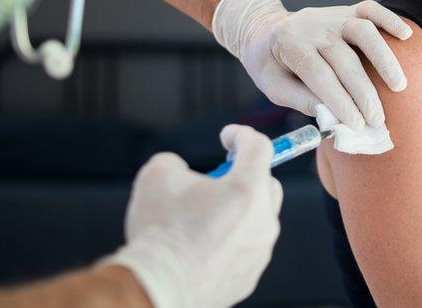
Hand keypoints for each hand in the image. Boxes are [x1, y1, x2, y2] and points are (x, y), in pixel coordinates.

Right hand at [105, 125, 282, 307]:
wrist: (155, 286)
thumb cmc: (159, 232)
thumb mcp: (158, 174)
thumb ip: (176, 163)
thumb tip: (181, 171)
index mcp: (246, 190)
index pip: (259, 147)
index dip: (241, 135)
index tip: (227, 137)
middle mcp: (262, 220)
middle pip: (266, 184)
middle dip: (244, 176)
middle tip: (216, 180)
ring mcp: (259, 250)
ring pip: (257, 219)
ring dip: (237, 211)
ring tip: (203, 217)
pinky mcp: (250, 275)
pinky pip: (246, 247)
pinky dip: (231, 240)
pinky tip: (203, 244)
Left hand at [212, 0, 412, 129]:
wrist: (265, 30)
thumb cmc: (271, 64)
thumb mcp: (272, 86)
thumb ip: (300, 99)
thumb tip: (332, 116)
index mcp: (288, 44)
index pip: (319, 74)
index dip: (339, 100)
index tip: (357, 124)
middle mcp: (311, 26)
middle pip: (343, 58)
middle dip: (363, 92)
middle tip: (377, 119)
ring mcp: (330, 15)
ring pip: (362, 29)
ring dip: (383, 58)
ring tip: (398, 86)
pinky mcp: (345, 11)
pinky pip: (369, 9)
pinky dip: (389, 19)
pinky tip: (405, 36)